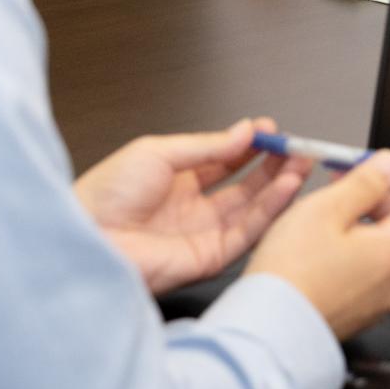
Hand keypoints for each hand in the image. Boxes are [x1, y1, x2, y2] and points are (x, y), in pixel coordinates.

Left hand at [75, 116, 311, 291]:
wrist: (88, 237)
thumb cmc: (105, 195)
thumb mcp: (158, 152)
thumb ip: (207, 146)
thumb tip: (244, 132)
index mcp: (174, 178)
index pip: (223, 160)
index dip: (249, 145)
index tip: (271, 131)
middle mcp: (191, 206)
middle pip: (243, 184)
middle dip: (272, 164)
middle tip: (297, 147)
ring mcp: (202, 232)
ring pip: (252, 208)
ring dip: (279, 185)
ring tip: (301, 163)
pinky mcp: (209, 257)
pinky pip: (248, 232)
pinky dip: (271, 209)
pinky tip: (286, 187)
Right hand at [245, 142, 389, 339]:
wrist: (268, 331)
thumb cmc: (290, 273)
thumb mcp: (326, 210)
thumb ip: (365, 182)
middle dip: (382, 192)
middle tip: (349, 171)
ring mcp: (380, 300)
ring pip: (386, 245)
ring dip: (367, 217)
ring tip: (330, 203)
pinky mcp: (360, 312)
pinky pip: (371, 268)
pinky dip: (358, 244)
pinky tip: (327, 238)